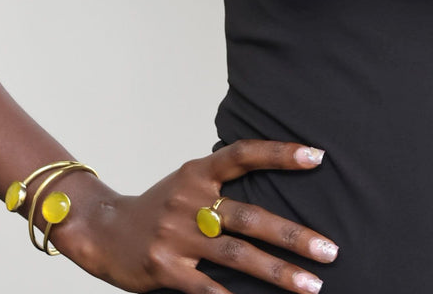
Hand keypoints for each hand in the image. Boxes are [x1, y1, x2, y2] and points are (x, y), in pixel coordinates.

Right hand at [52, 140, 338, 292]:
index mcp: (197, 173)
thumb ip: (224, 182)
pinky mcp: (165, 268)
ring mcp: (176, 235)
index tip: (318, 156)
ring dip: (278, 272)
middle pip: (249, 216)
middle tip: (330, 250)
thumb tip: (279, 183)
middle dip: (293, 235)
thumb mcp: (188, 183)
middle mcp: (189, 200)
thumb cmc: (160, 207)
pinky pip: (208, 288)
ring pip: (237, 254)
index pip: (244, 154)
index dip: (280, 153)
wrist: (102, 231)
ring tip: (312, 284)